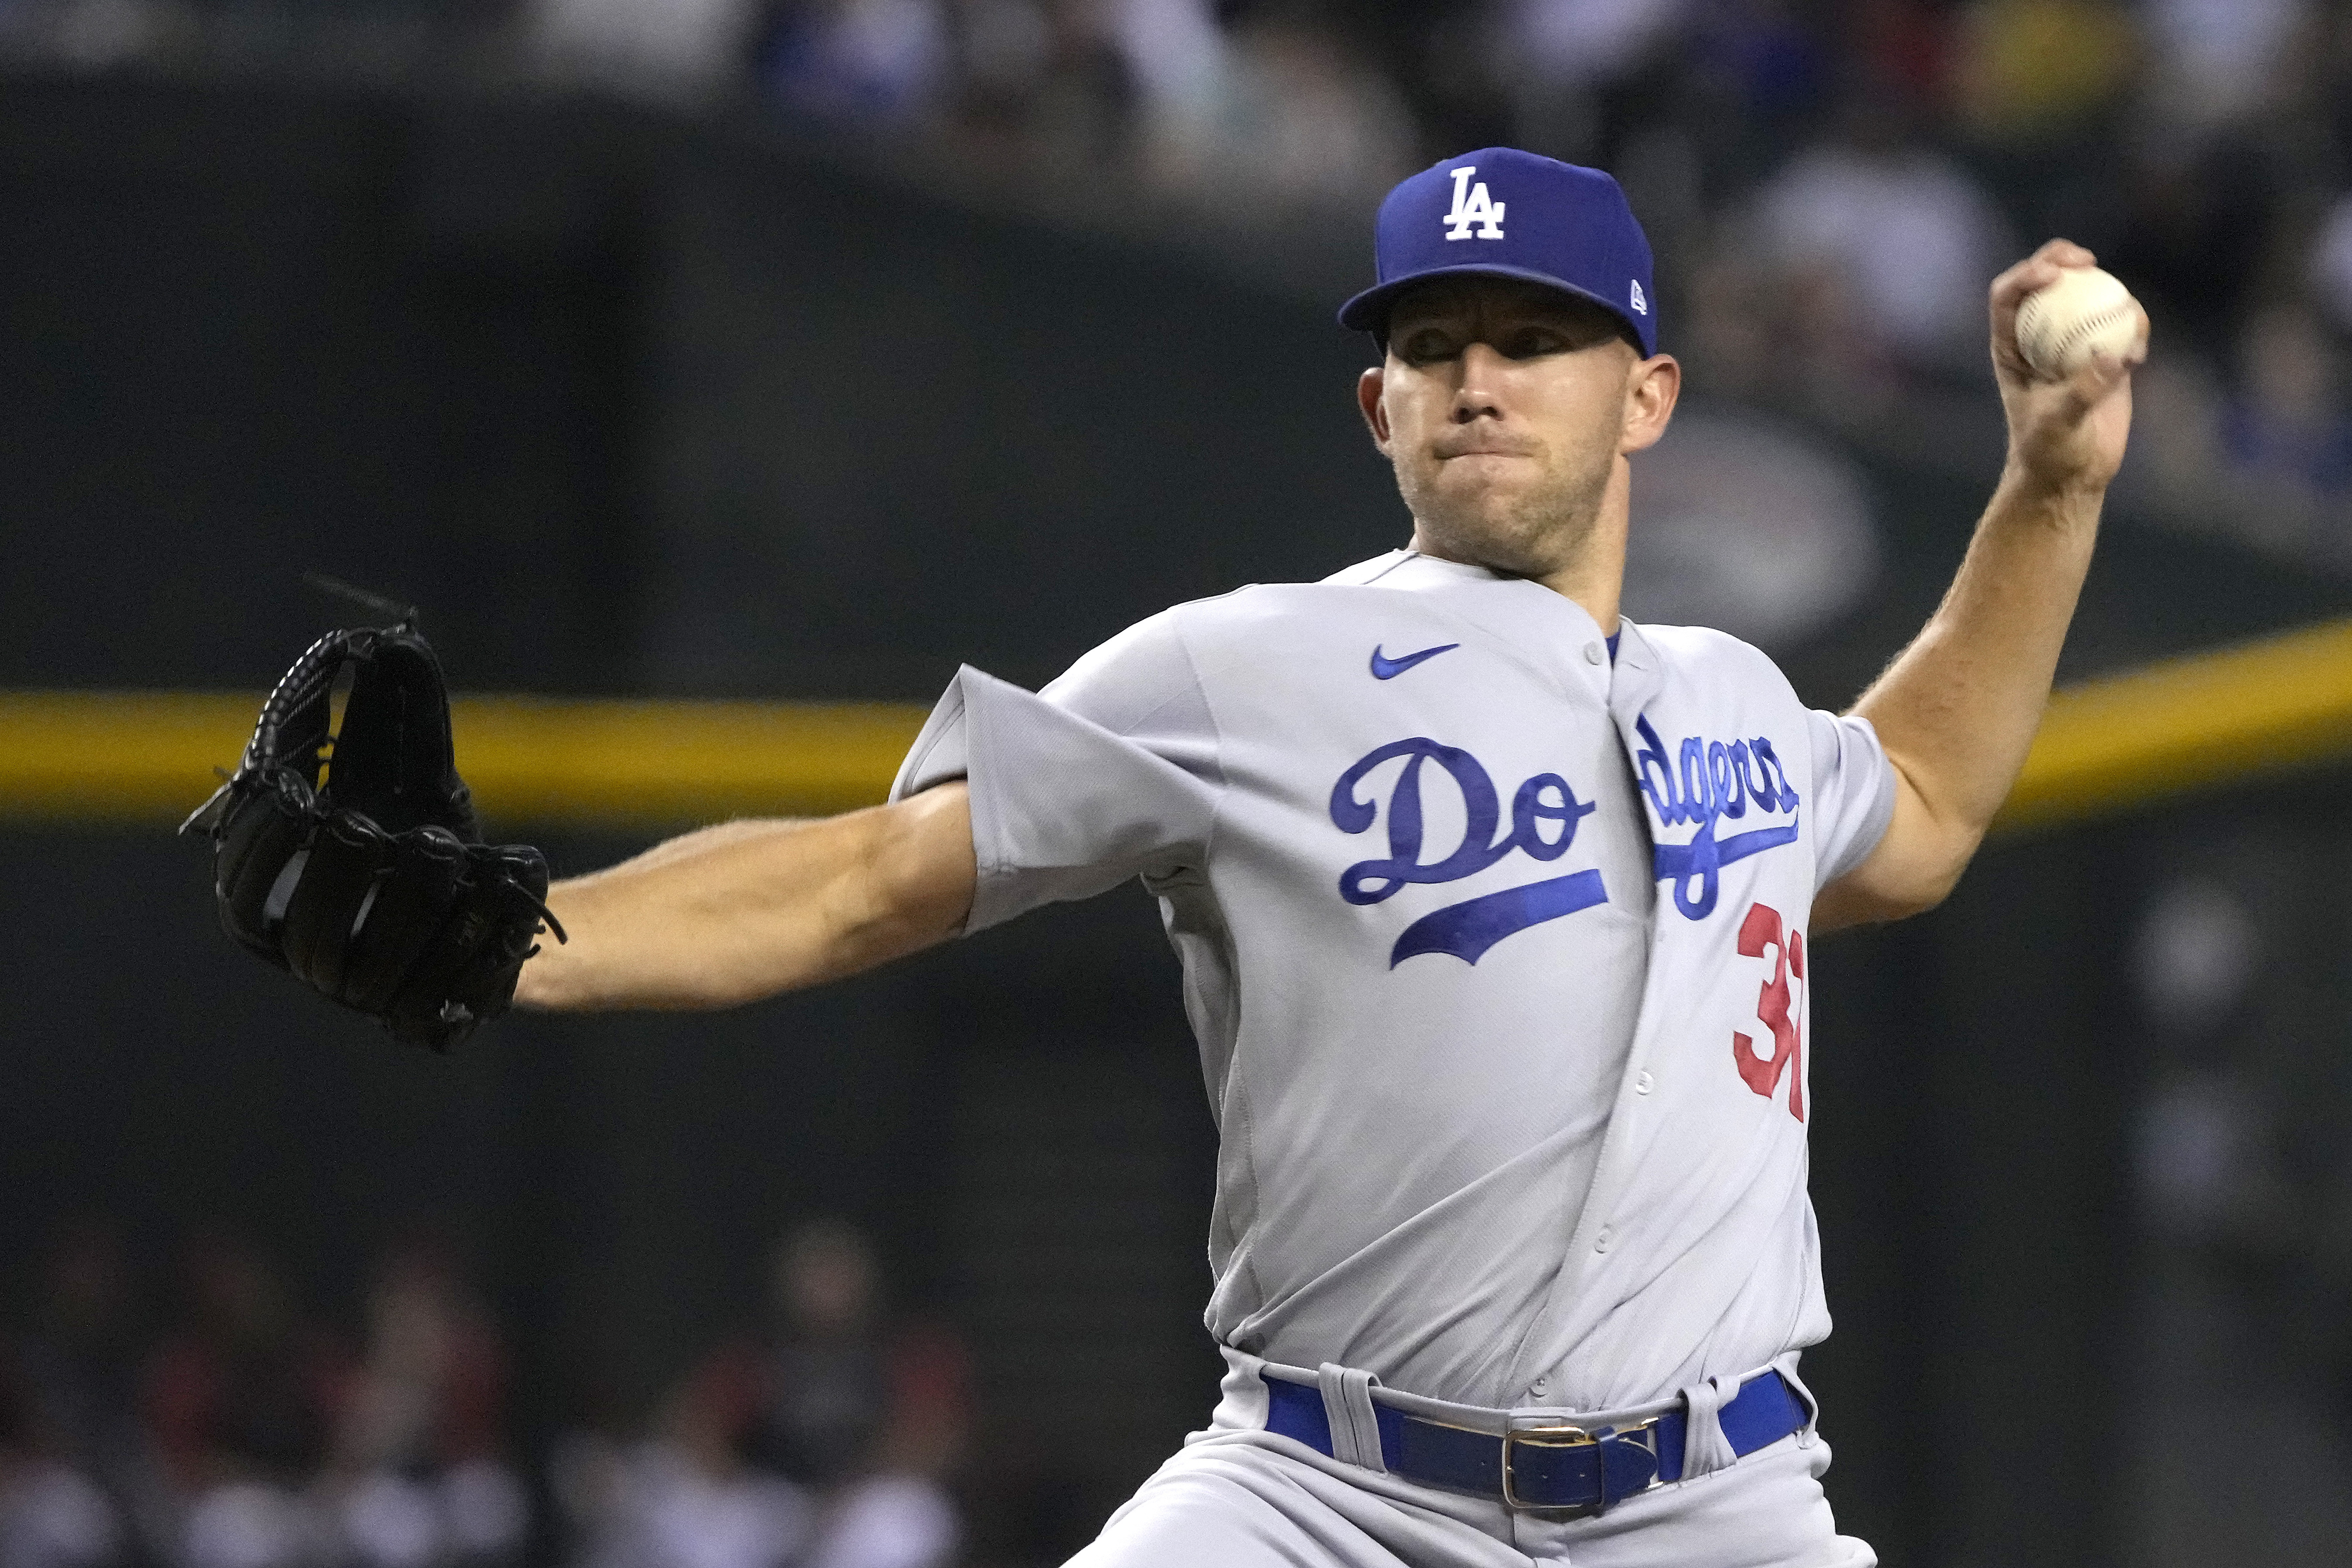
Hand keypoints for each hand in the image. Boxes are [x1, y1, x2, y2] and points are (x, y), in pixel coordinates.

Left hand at [1988, 239, 2148, 497]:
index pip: (2007, 297)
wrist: (2072, 473)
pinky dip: (2134, 328)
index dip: (2026, 275)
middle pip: (2046, 282)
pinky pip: (2122, 326)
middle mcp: (2039, 337)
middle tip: (2088, 260)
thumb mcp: (2058, 426)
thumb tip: (2112, 354)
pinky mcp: (2105, 355)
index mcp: (2011, 347)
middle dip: (2061, 258)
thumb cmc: (2049, 453)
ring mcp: (2073, 343)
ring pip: (2087, 297)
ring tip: (2125, 311)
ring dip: (2107, 292)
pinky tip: (2138, 355)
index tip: (2054, 273)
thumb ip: (2081, 392)